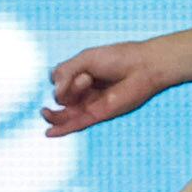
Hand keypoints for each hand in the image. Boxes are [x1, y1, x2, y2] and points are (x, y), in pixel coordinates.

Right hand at [43, 40, 178, 137]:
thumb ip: (65, 72)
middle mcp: (84, 91)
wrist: (143, 66)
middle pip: (60, 96)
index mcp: (80, 75)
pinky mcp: (98, 115)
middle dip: (69, 87)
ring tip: (51, 110)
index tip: (81, 69)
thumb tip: (55, 95)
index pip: (57, 79)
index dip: (61, 76)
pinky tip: (49, 133)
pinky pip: (76, 124)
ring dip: (61, 106)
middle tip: (88, 78)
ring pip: (64, 110)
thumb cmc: (118, 58)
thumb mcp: (85, 58)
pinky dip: (63, 129)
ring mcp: (90, 103)